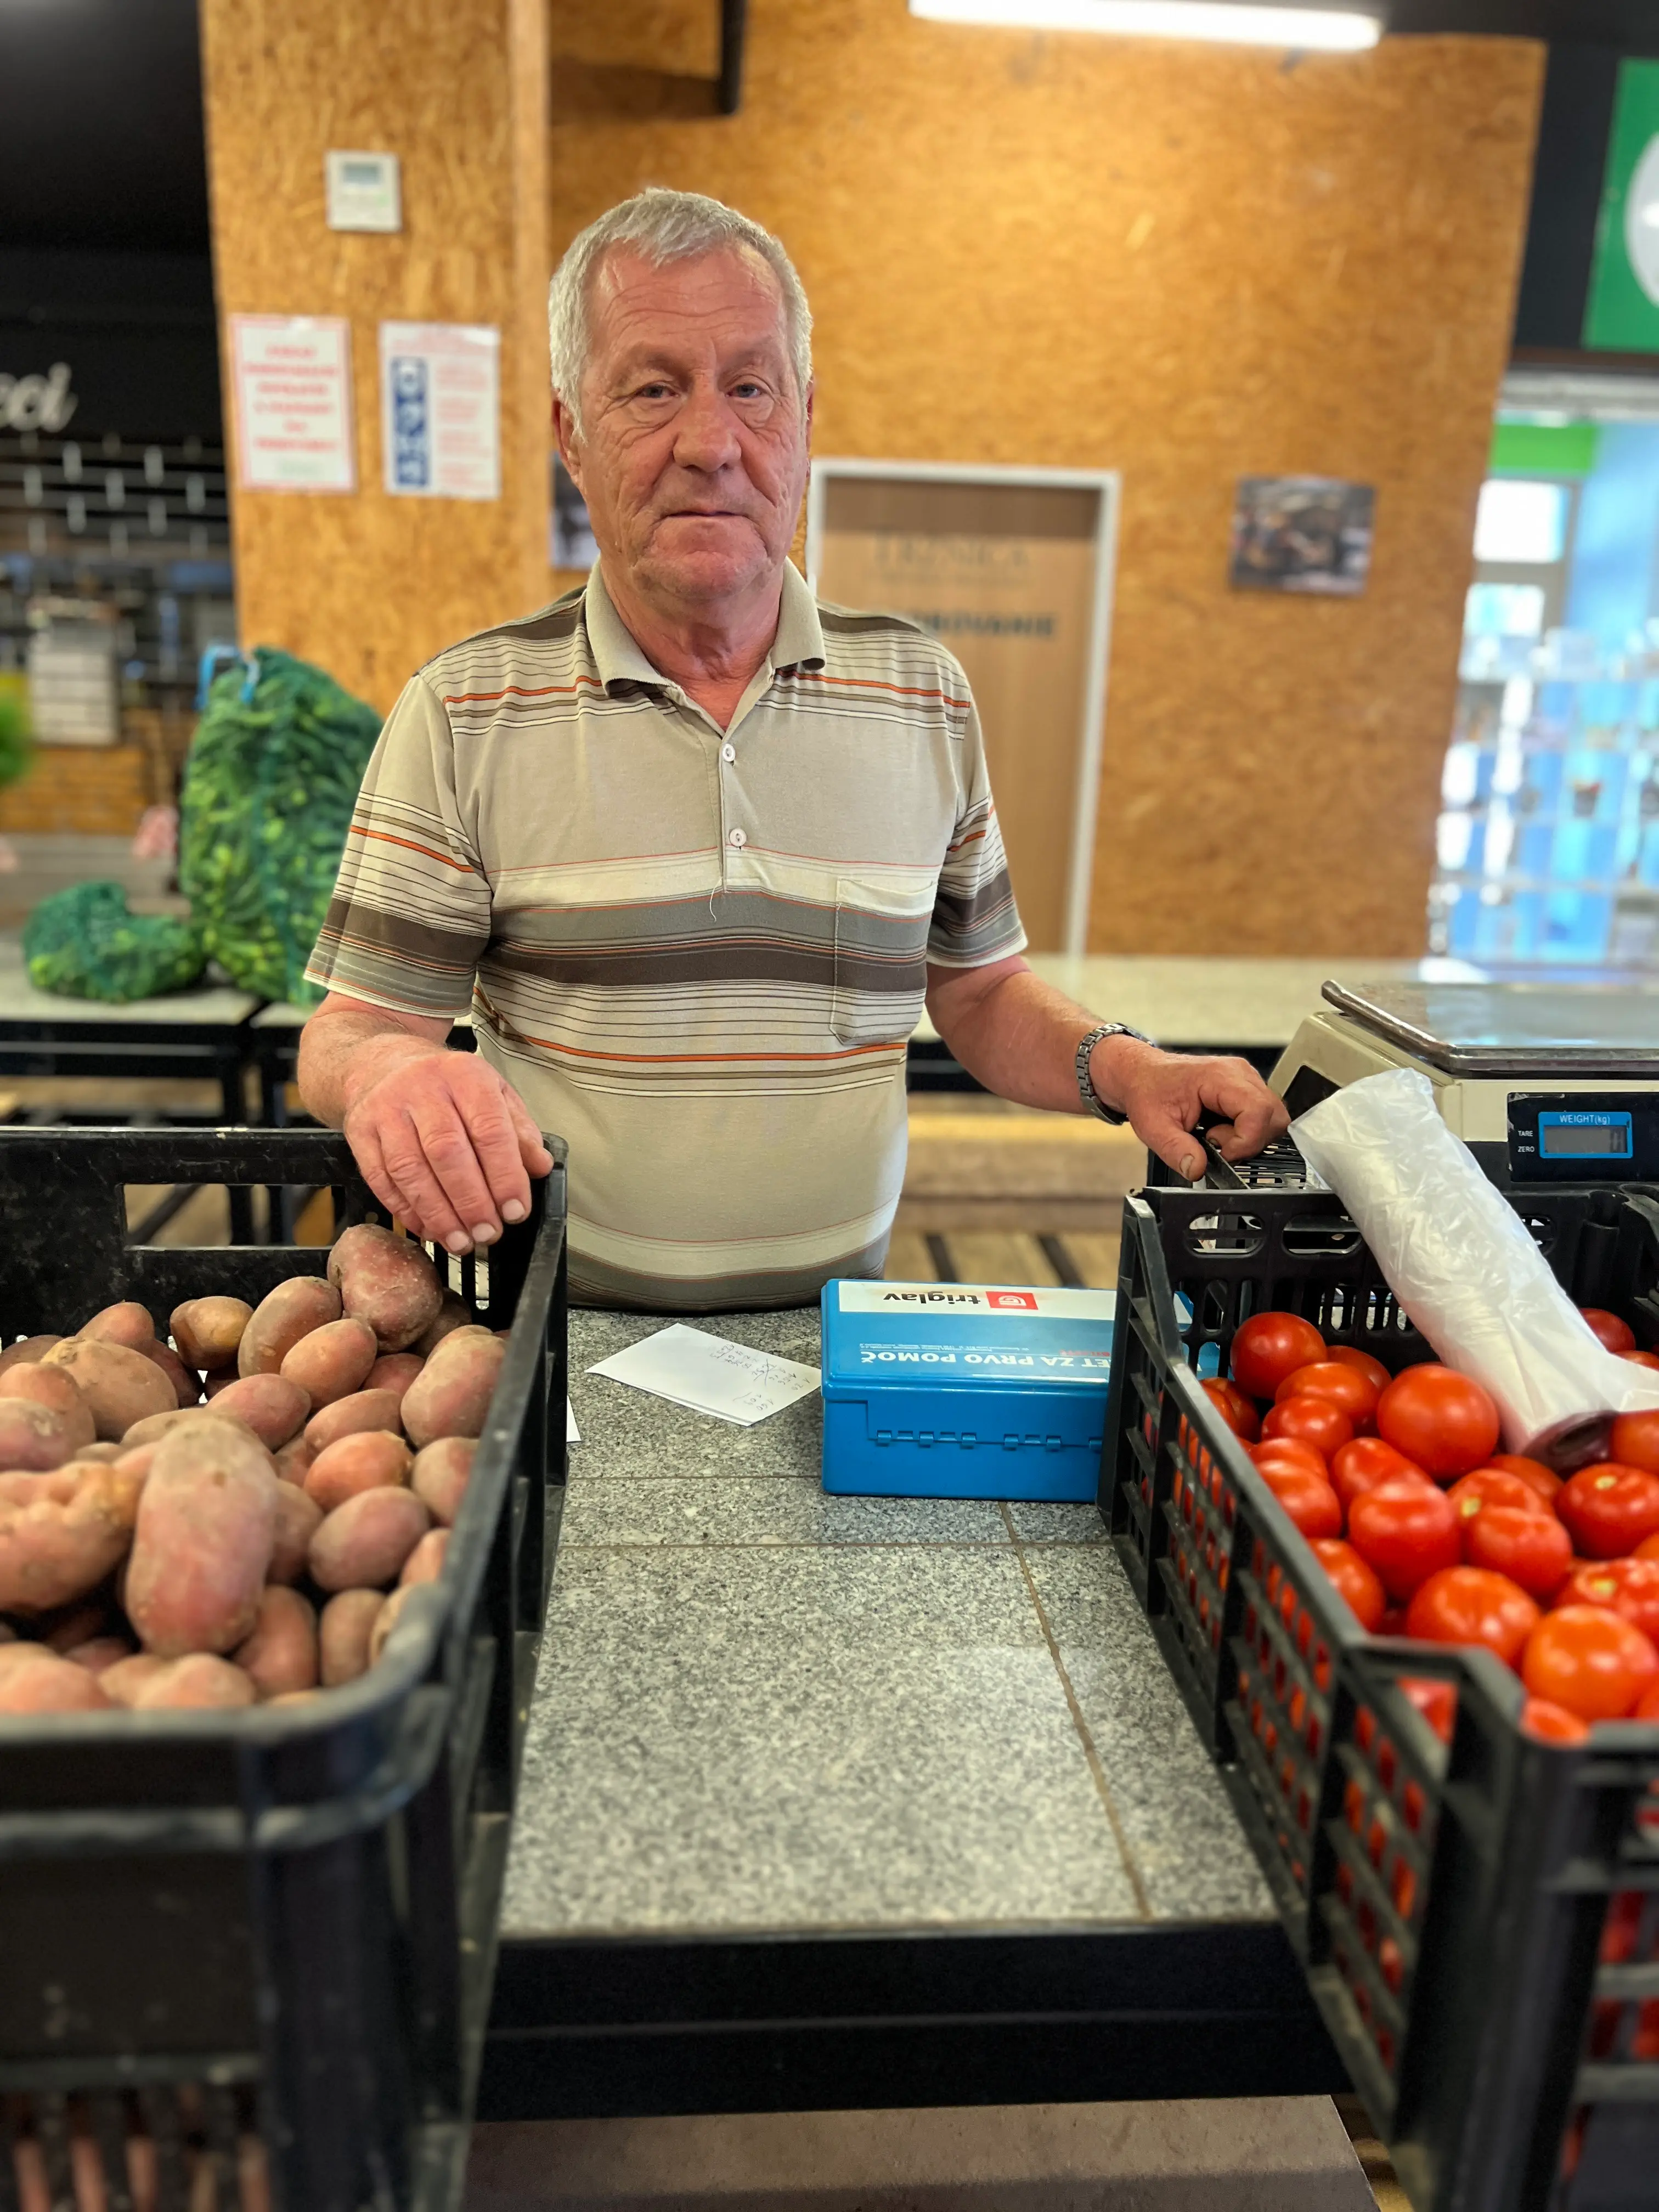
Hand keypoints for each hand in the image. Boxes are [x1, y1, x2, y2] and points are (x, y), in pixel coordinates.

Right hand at [342, 1042, 552, 1252]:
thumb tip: (540, 1167)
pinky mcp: (359, 1132)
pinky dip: (405, 1210)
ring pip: (410, 1169)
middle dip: (471, 1201)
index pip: (489, 1130)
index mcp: (465, 1076)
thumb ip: (519, 1129)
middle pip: (447, 1152)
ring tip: (460, 1242)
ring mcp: (386, 1110)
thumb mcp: (492, 1092)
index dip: (505, 1176)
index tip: (515, 1211)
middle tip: (488, 1233)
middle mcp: (423, 1089)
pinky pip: (381, 1178)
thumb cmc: (446, 1085)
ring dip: (438, 1214)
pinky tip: (427, 1229)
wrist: (381, 1063)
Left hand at [1091, 1036, 1289, 1181]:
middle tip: (1215, 1144)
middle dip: (1250, 1142)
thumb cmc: (1147, 1090)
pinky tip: (1219, 1130)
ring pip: (1273, 1119)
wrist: (1141, 1074)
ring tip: (1214, 1136)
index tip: (1221, 1152)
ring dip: (1248, 1138)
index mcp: (1220, 1077)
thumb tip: (1197, 1169)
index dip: (1245, 1142)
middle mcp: (1240, 1074)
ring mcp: (1246, 1081)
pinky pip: (1262, 1117)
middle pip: (1274, 1117)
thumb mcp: (1153, 1126)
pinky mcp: (1246, 1090)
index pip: (1258, 1112)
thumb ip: (1176, 1150)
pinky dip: (1245, 1132)